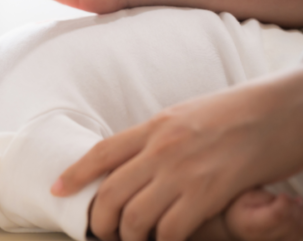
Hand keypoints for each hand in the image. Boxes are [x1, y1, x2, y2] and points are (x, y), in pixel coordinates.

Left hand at [53, 69, 302, 240]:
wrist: (286, 108)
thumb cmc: (242, 112)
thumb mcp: (189, 115)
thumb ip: (159, 138)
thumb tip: (137, 160)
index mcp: (156, 126)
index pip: (101, 153)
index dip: (73, 174)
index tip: (56, 190)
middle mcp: (162, 148)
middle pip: (110, 193)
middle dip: (100, 221)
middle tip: (104, 233)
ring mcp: (184, 171)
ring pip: (135, 218)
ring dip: (132, 237)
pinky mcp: (210, 192)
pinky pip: (171, 229)